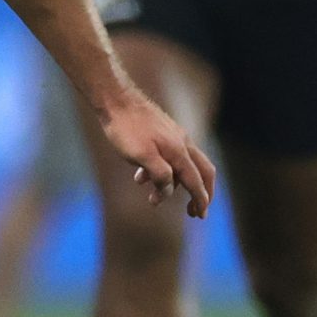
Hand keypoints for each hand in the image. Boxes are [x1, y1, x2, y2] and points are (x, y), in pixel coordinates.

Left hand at [95, 88, 215, 219]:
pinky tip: (140, 177)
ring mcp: (174, 136)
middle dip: (200, 193)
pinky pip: (168, 156)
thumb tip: (169, 190)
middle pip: (202, 171)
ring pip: (182, 165)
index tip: (200, 217)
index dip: (201, 200)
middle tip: (194, 212)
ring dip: (173, 183)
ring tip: (154, 198)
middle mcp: (182, 143)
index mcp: (179, 151)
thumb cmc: (125, 129)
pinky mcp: (162, 132)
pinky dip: (160, 170)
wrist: (115, 99)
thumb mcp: (141, 156)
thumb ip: (159, 175)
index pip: (197, 181)